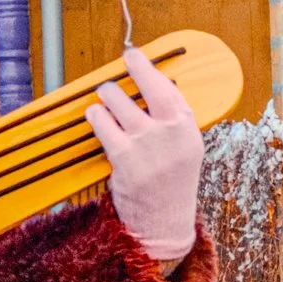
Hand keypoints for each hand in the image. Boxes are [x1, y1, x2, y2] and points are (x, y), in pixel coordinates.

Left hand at [84, 46, 203, 266]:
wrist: (163, 224)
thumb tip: (150, 87)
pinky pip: (102, 123)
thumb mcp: (183, 150)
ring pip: (119, 100)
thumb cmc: (170, 185)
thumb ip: (171, 122)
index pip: (168, 87)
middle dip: (130, 72)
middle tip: (118, 72)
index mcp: (187, 128)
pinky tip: (95, 114)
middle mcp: (171, 132)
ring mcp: (148, 144)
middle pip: (147, 86)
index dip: (148, 69)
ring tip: (104, 97)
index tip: (135, 57)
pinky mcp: (125, 157)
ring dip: (107, 95)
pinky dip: (96, 115)